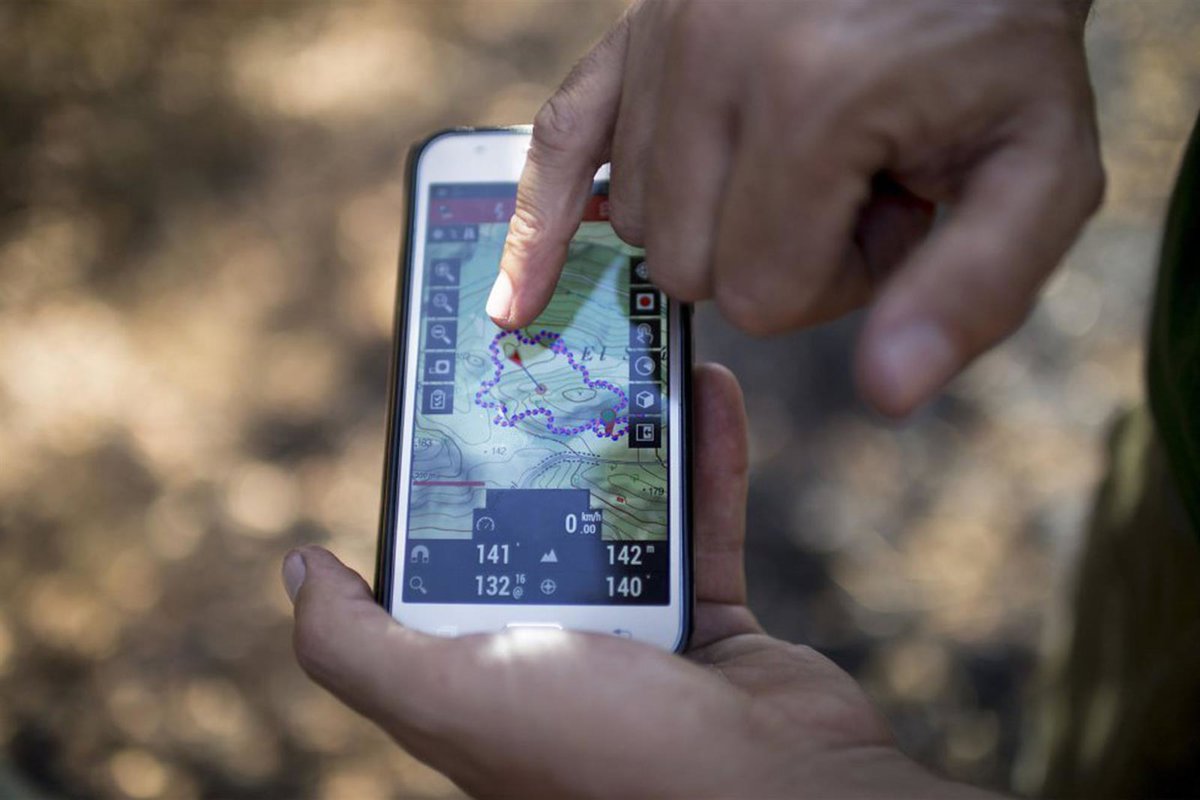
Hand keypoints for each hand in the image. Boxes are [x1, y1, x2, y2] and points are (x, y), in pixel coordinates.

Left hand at [283, 365, 994, 797]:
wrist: (776, 796)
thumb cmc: (602, 750)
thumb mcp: (452, 695)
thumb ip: (355, 646)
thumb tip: (295, 568)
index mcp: (476, 668)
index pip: (437, 559)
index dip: (437, 480)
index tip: (447, 396)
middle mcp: (551, 650)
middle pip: (537, 517)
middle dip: (543, 436)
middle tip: (548, 349)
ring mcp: (636, 635)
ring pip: (626, 508)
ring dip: (632, 430)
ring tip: (630, 349)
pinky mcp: (710, 620)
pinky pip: (704, 522)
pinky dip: (708, 456)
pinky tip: (707, 385)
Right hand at [486, 0, 1103, 416]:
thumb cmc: (996, 54)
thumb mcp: (1040, 170)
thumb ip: (974, 289)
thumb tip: (885, 395)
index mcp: (816, 99)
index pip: (765, 298)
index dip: (837, 283)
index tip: (892, 213)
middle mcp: (714, 59)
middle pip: (690, 270)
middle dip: (769, 260)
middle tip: (848, 187)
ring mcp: (662, 40)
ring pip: (639, 228)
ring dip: (712, 224)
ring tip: (795, 156)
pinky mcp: (633, 34)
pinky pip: (553, 145)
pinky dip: (536, 226)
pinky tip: (515, 302)